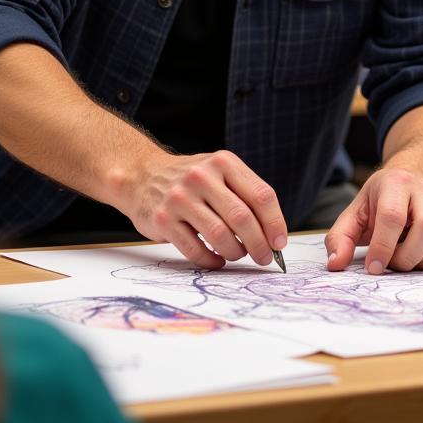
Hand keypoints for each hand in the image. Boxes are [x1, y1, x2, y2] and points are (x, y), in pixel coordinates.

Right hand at [126, 150, 287, 269]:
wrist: (142, 176)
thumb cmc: (193, 180)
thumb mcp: (220, 172)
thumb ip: (245, 195)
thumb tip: (274, 235)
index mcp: (223, 162)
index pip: (261, 195)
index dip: (275, 223)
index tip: (280, 243)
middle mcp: (201, 176)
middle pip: (242, 218)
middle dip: (259, 244)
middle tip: (264, 258)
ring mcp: (180, 198)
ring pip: (220, 236)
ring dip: (235, 252)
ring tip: (237, 254)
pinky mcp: (163, 219)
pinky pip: (195, 249)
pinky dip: (211, 260)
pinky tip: (217, 259)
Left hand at [325, 164, 422, 274]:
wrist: (414, 178)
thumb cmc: (381, 199)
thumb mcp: (356, 211)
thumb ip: (341, 237)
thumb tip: (336, 264)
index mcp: (396, 182)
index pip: (393, 216)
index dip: (382, 247)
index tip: (373, 268)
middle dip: (405, 256)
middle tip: (390, 262)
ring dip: (420, 260)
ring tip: (402, 254)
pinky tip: (419, 254)